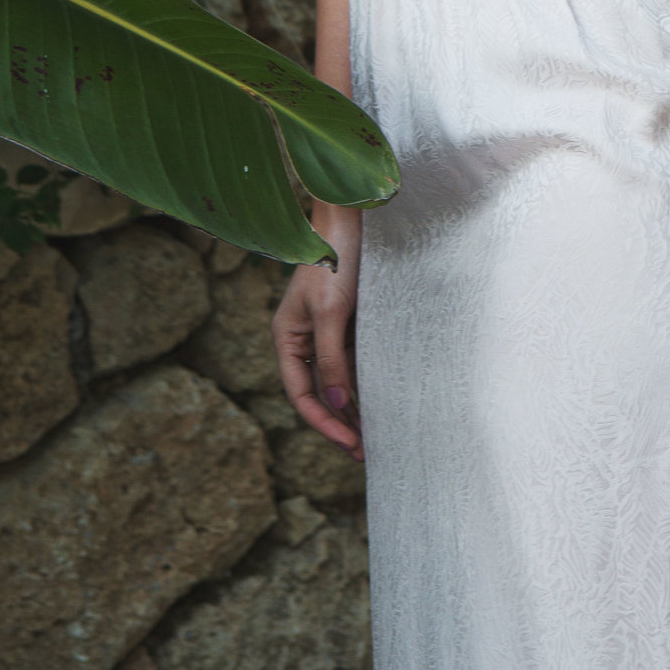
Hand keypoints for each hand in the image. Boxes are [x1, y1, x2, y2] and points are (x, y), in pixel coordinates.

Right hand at [272, 206, 363, 458]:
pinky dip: (365, 383)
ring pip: (337, 381)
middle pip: (318, 393)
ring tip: (376, 435)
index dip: (324, 424)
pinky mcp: (349, 323)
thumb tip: (335, 402)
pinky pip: (354, 362)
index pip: (301, 394)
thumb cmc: (336, 260)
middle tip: (366, 452)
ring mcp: (326, 331)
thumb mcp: (330, 312)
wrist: (354, 217)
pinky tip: (383, 400)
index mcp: (287, 337)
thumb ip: (330, 359)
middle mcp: (303, 338)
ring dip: (353, 407)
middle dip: (339, 423)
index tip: (351, 445)